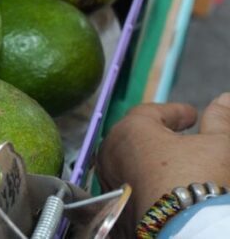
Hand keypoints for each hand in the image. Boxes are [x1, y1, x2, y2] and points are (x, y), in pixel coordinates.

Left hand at [97, 96, 229, 227]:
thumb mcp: (219, 145)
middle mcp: (111, 154)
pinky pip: (128, 189)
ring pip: (127, 163)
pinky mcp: (113, 208)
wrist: (185, 230)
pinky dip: (143, 184)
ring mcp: (109, 183)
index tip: (191, 115)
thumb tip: (224, 100)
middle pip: (134, 137)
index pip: (150, 113)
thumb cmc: (198, 182)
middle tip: (180, 135)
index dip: (174, 113)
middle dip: (157, 135)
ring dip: (147, 160)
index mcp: (130, 130)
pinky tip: (163, 191)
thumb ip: (220, 120)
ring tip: (174, 164)